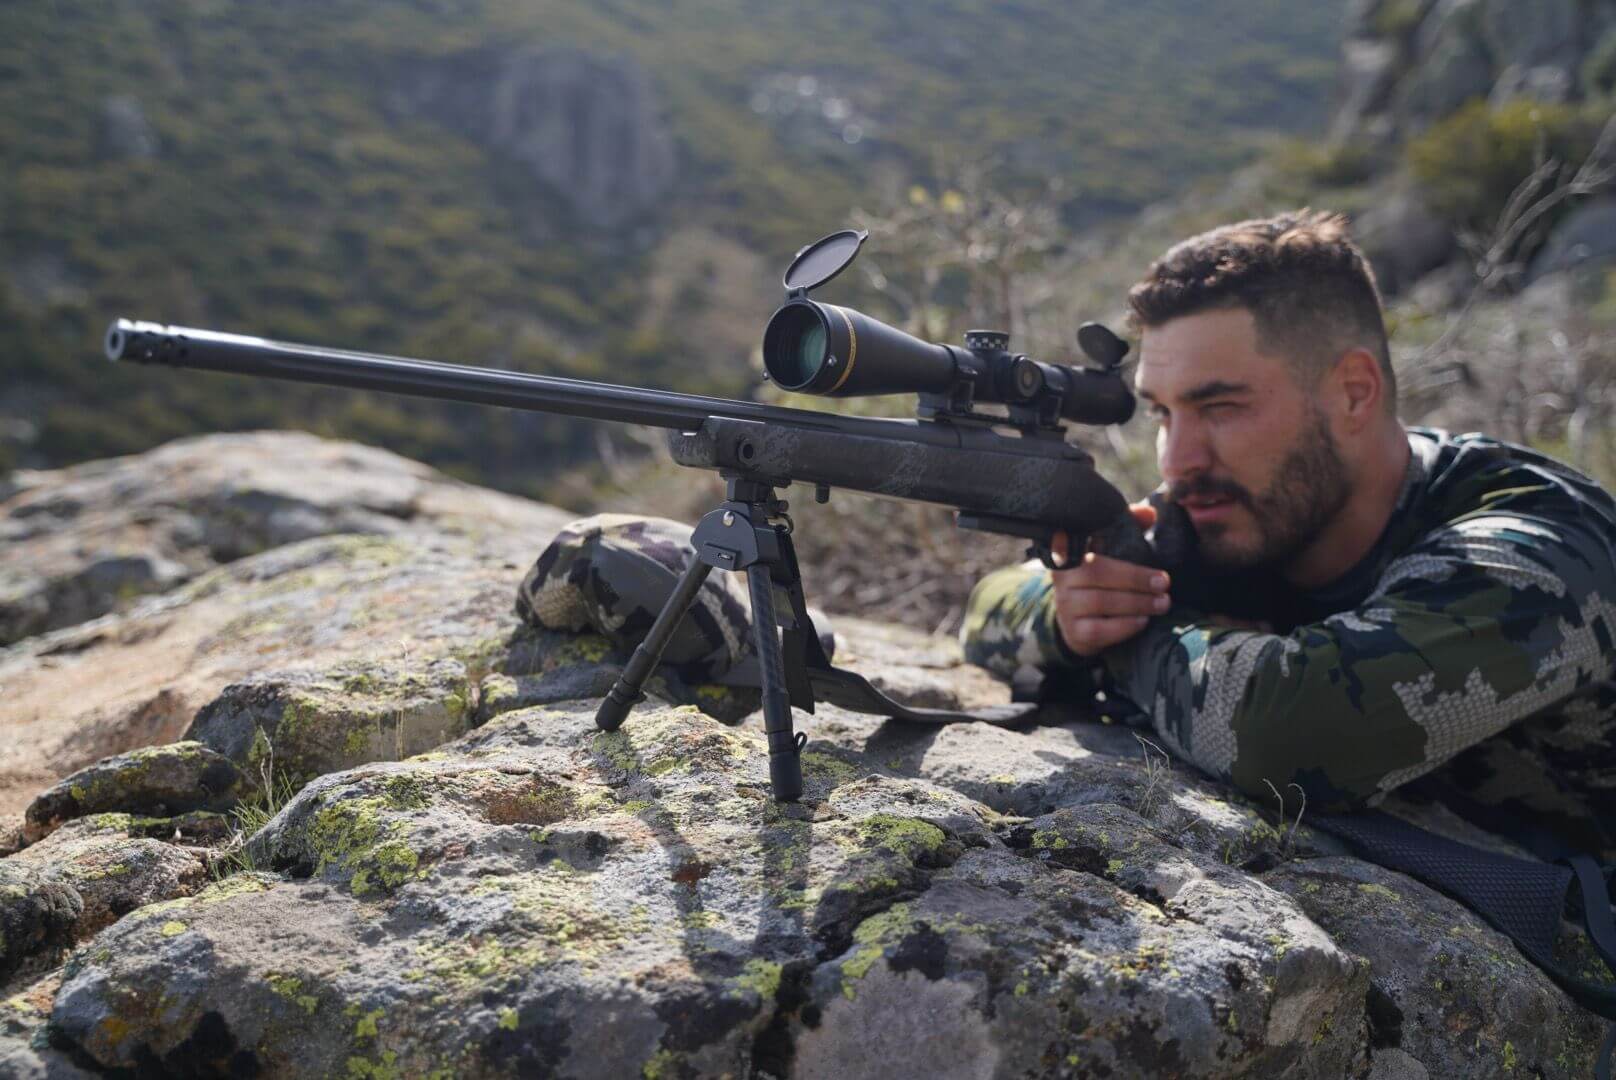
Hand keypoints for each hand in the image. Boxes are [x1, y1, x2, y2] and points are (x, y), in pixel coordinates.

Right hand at [1051, 502, 1168, 656]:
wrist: (1082, 622)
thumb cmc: (1103, 579)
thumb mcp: (1112, 552)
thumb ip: (1129, 528)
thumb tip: (1149, 513)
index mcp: (1070, 552)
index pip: (1084, 541)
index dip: (1099, 538)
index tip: (1113, 539)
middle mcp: (1062, 579)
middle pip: (1097, 574)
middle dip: (1135, 578)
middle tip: (1164, 583)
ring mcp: (1065, 607)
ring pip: (1100, 602)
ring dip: (1137, 603)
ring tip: (1162, 603)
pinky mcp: (1074, 632)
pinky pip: (1100, 629)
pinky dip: (1125, 625)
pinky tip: (1143, 620)